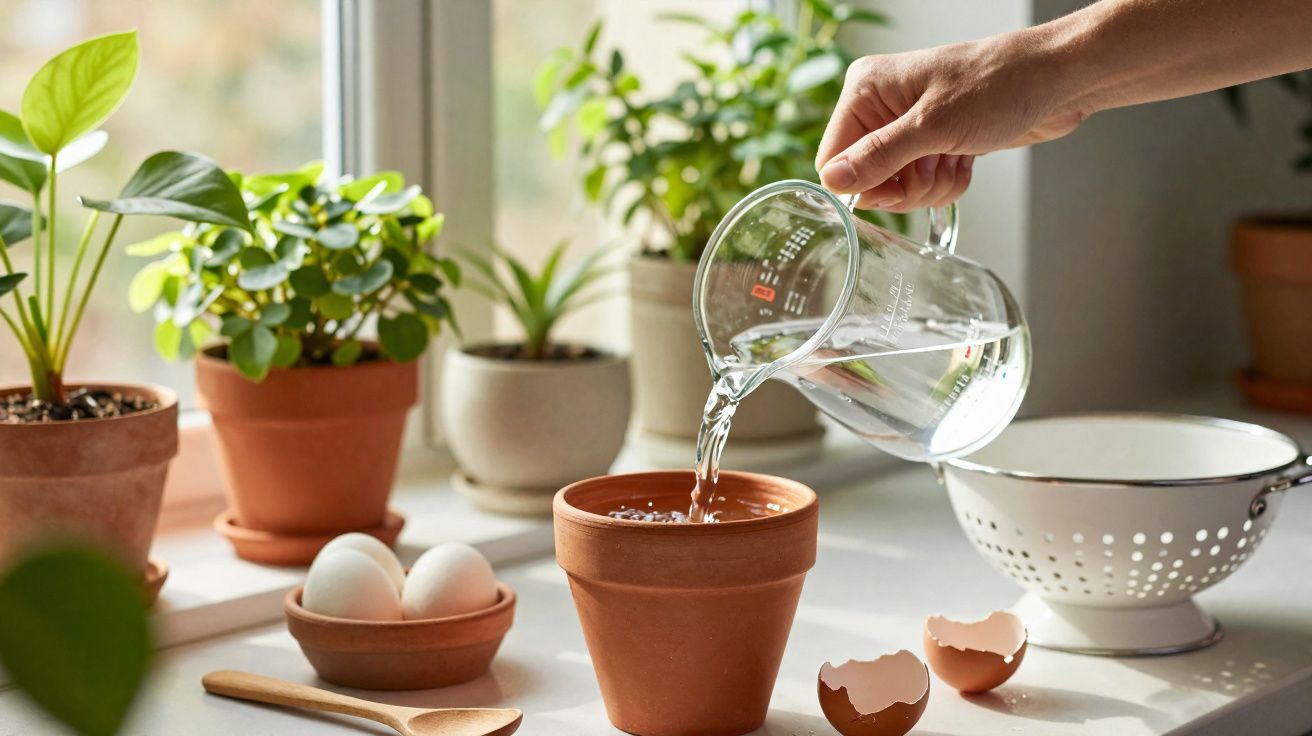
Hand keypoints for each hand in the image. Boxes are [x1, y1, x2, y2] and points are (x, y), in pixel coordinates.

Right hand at [816, 35, 1087, 210]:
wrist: (1056, 80)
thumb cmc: (1000, 83)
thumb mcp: (933, 126)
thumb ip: (879, 157)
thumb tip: (835, 180)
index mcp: (866, 89)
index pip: (834, 158)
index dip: (864, 183)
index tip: (898, 183)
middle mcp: (882, 107)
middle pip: (867, 178)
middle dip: (906, 185)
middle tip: (935, 162)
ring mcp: (908, 126)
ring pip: (898, 187)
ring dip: (932, 183)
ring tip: (957, 155)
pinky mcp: (933, 142)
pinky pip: (924, 184)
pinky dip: (947, 181)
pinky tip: (966, 158)